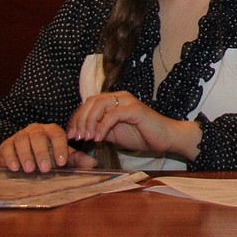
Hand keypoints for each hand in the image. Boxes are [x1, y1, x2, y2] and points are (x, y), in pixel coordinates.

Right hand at [0, 122, 98, 173]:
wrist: (23, 158)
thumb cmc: (47, 157)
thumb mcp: (62, 157)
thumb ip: (77, 159)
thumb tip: (94, 164)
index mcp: (51, 131)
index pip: (57, 134)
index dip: (60, 147)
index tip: (62, 163)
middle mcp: (35, 130)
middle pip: (38, 137)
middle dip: (42, 153)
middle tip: (46, 169)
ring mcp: (20, 136)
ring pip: (22, 141)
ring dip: (26, 156)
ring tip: (30, 170)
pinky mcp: (6, 145)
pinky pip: (7, 148)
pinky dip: (10, 158)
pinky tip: (14, 168)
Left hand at [65, 91, 200, 161]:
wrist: (165, 138)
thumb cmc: (141, 135)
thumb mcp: (113, 133)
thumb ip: (99, 128)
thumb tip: (80, 131)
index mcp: (114, 100)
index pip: (88, 104)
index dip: (76, 119)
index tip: (71, 135)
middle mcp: (120, 97)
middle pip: (91, 102)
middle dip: (80, 120)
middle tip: (76, 137)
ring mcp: (128, 101)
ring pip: (100, 105)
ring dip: (89, 122)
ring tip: (87, 138)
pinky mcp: (135, 109)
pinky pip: (113, 115)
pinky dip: (102, 127)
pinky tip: (99, 139)